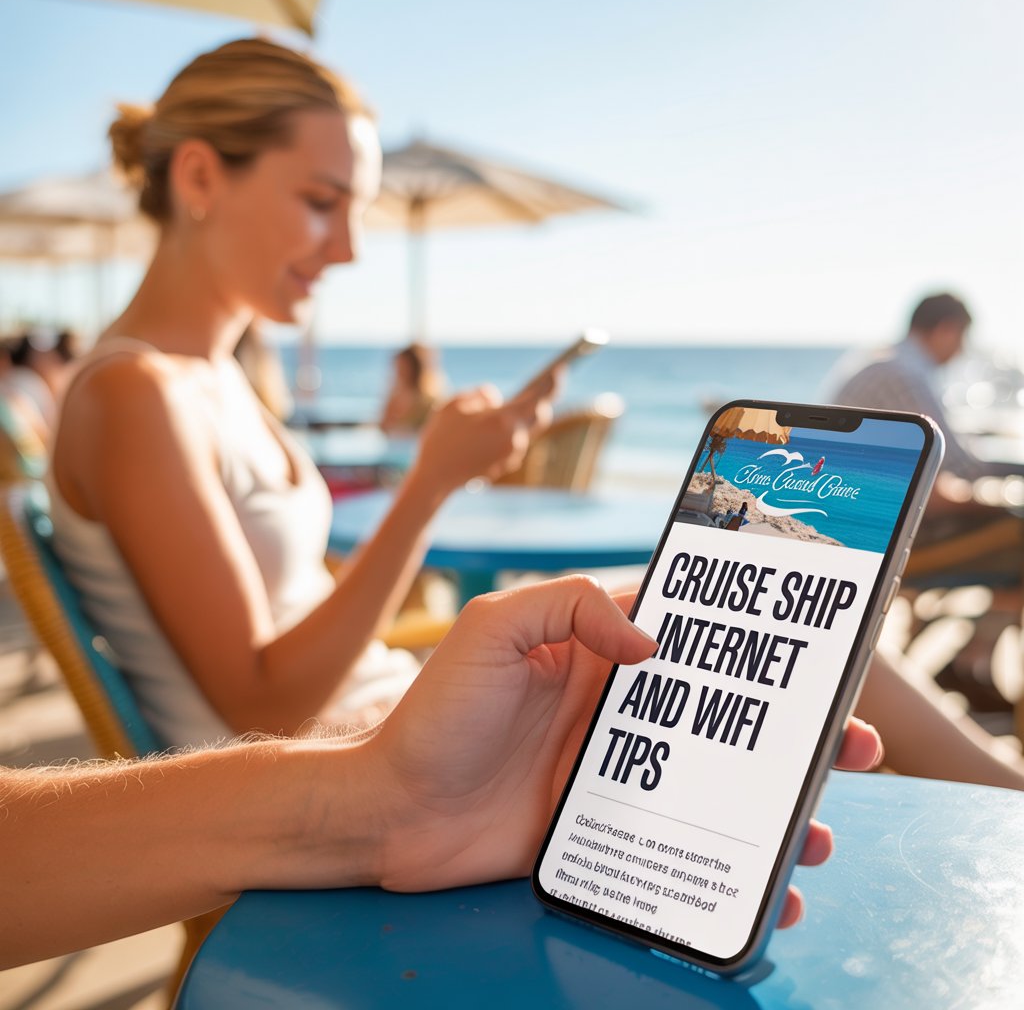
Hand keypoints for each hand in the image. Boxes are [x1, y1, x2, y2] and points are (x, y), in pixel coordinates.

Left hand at [368, 577, 882, 931]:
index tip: (809, 645)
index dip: (746, 634)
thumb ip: (568, 608)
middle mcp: (616, 705)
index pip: (686, 629)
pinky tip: (764, 879)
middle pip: (722, 709)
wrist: (392, 813)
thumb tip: (652, 642)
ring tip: (819, 819)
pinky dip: (727, 854)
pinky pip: (681, 834)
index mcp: (594, 648)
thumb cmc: (435, 714)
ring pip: (716, 775)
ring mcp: (616, 768)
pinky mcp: (606, 823)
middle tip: (850, 742)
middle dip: (788, 724)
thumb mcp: (492, 631)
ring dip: (773, 796)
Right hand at [413, 378, 556, 492]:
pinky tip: (497, 427)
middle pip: (540, 415)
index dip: (551, 383)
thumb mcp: (455, 405)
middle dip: (540, 401)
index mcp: (504, 421)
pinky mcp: (505, 465)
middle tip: (541, 385)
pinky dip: (509, 432)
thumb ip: (480, 395)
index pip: (538, 398)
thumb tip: (496, 398)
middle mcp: (515, 440)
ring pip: (525, 430)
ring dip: (519, 417)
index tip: (560, 370)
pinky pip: (514, 442)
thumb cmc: (442, 438)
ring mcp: (512, 455)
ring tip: (512, 405)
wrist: (435, 477)